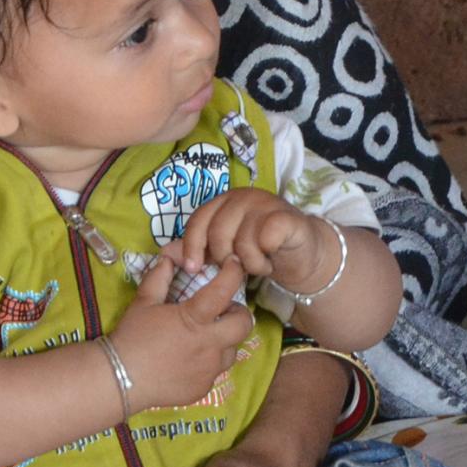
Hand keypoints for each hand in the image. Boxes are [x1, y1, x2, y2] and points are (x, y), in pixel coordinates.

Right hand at [111, 257, 254, 407]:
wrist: (121, 379)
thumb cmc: (132, 336)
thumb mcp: (143, 302)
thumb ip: (159, 278)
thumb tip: (168, 260)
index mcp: (194, 319)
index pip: (224, 291)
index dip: (233, 274)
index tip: (234, 266)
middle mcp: (209, 344)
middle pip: (244, 325)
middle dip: (239, 313)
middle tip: (224, 311)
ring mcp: (209, 369)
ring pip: (232, 350)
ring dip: (224, 340)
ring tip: (205, 338)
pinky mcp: (204, 387)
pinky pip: (215, 371)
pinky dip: (208, 362)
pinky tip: (189, 360)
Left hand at [178, 189, 332, 290]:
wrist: (301, 254)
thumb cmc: (259, 249)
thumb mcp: (225, 249)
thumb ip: (199, 248)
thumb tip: (165, 254)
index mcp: (223, 201)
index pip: (198, 220)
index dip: (192, 246)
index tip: (192, 269)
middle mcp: (243, 197)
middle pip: (218, 232)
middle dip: (223, 258)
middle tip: (237, 266)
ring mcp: (266, 204)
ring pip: (242, 241)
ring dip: (248, 263)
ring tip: (257, 264)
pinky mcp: (286, 217)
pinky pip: (265, 241)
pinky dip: (264, 259)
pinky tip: (270, 260)